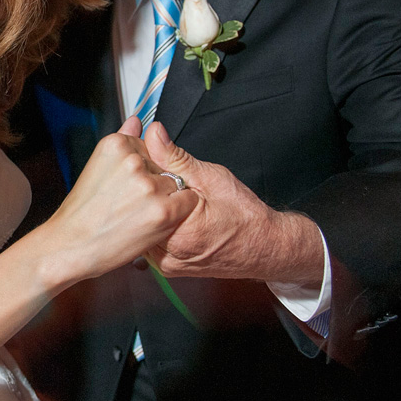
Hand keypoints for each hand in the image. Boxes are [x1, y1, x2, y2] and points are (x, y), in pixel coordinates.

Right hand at [42, 118, 199, 288]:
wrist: (71, 245)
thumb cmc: (82, 211)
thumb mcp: (97, 166)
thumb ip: (124, 140)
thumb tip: (137, 121)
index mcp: (117, 145)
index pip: (152, 146)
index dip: (145, 168)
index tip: (130, 184)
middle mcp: (134, 160)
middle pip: (165, 164)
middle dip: (156, 182)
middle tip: (130, 203)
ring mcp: (149, 185)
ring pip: (177, 183)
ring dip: (166, 198)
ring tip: (137, 213)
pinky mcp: (164, 210)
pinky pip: (188, 202)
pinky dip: (177, 213)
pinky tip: (152, 220)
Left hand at [142, 122, 322, 282]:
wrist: (265, 247)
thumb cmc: (245, 216)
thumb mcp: (211, 177)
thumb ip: (176, 157)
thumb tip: (154, 134)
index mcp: (177, 233)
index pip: (137, 198)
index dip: (139, 176)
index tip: (147, 163)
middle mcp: (167, 254)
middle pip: (135, 215)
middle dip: (140, 192)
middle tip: (159, 180)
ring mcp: (165, 263)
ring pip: (140, 228)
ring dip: (145, 209)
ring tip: (164, 196)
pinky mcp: (166, 266)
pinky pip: (149, 240)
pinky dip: (152, 224)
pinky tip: (164, 213)